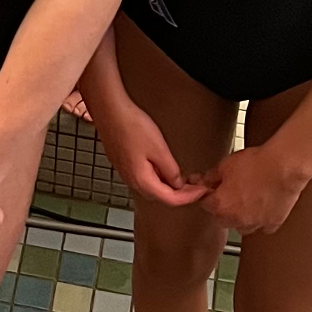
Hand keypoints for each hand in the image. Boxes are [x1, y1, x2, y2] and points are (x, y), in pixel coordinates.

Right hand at [89, 97, 205, 208]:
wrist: (110, 111)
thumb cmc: (132, 127)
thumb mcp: (160, 150)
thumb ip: (171, 170)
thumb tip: (177, 184)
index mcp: (141, 180)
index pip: (170, 199)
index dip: (189, 197)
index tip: (202, 191)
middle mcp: (131, 180)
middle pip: (159, 196)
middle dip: (179, 195)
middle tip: (195, 186)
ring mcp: (125, 172)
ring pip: (150, 187)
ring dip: (167, 187)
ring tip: (183, 179)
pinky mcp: (122, 163)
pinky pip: (143, 177)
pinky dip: (157, 178)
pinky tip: (163, 168)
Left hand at [192, 142, 306, 236]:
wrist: (284, 166)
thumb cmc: (256, 164)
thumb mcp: (225, 166)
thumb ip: (209, 176)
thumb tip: (199, 180)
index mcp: (220, 206)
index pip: (205, 205)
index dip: (207, 194)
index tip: (211, 189)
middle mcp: (236, 219)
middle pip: (221, 218)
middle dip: (222, 207)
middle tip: (228, 193)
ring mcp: (255, 224)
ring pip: (241, 226)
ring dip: (239, 217)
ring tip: (246, 200)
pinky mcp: (272, 223)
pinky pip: (261, 226)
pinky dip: (260, 220)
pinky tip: (262, 206)